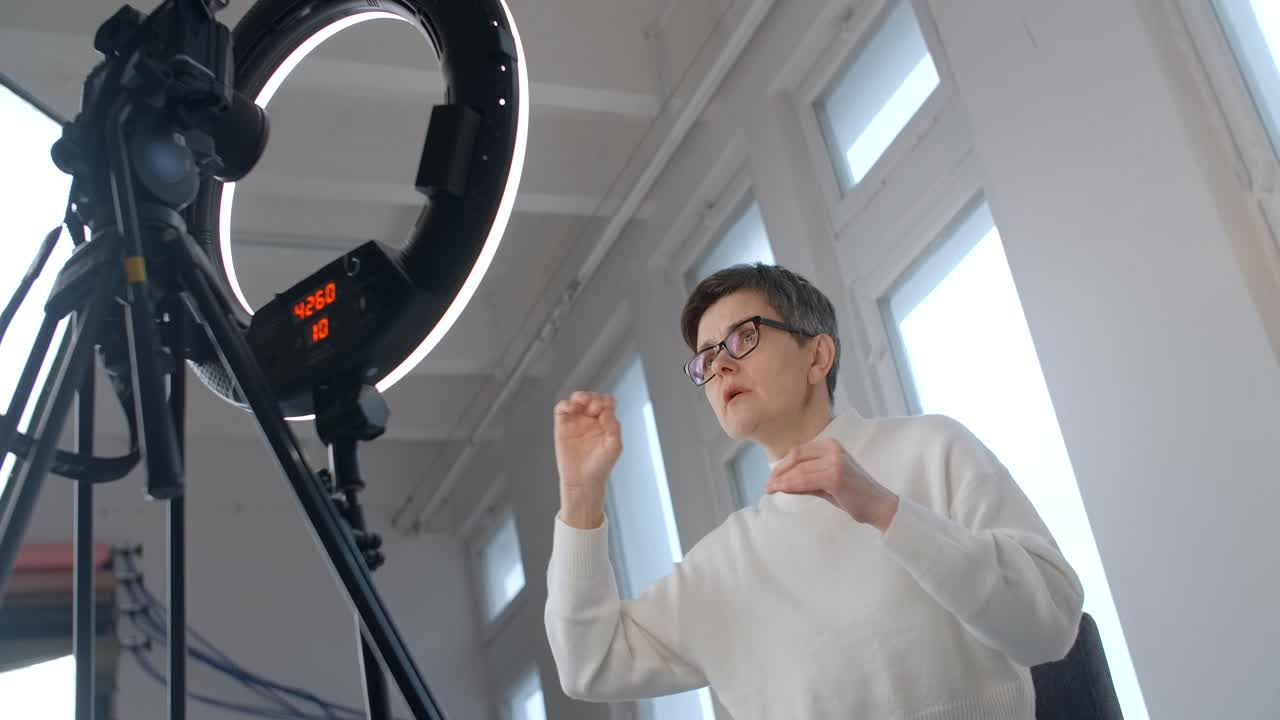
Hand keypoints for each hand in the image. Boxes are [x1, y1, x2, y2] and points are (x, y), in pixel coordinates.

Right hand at [553, 391, 620, 527]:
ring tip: (581, 404)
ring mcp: (576, 421)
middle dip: (593, 398)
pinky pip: (562, 408)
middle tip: (593, 409)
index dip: (605, 401)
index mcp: (605, 422)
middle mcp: (590, 419)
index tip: (603, 412)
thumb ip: (613, 426)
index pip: (606, 402)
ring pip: (576, 399)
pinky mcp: (562, 426)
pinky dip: (565, 404)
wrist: (583, 480)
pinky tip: (571, 408)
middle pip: (592, 397)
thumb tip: (606, 411)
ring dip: (580, 396)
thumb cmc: (600, 465)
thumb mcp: (614, 445)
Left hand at [765, 438, 898, 530]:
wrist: (879, 506)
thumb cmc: (853, 495)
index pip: (799, 452)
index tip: (771, 478)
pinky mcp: (835, 475)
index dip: (782, 465)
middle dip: (778, 472)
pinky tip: (781, 490)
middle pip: (796, 457)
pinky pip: (805, 480)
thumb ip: (804, 480)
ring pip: (798, 469)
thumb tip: (779, 482)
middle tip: (767, 485)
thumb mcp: (825, 483)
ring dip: (781, 480)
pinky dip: (790, 485)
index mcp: (831, 445)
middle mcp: (833, 448)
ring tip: (770, 489)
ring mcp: (834, 461)